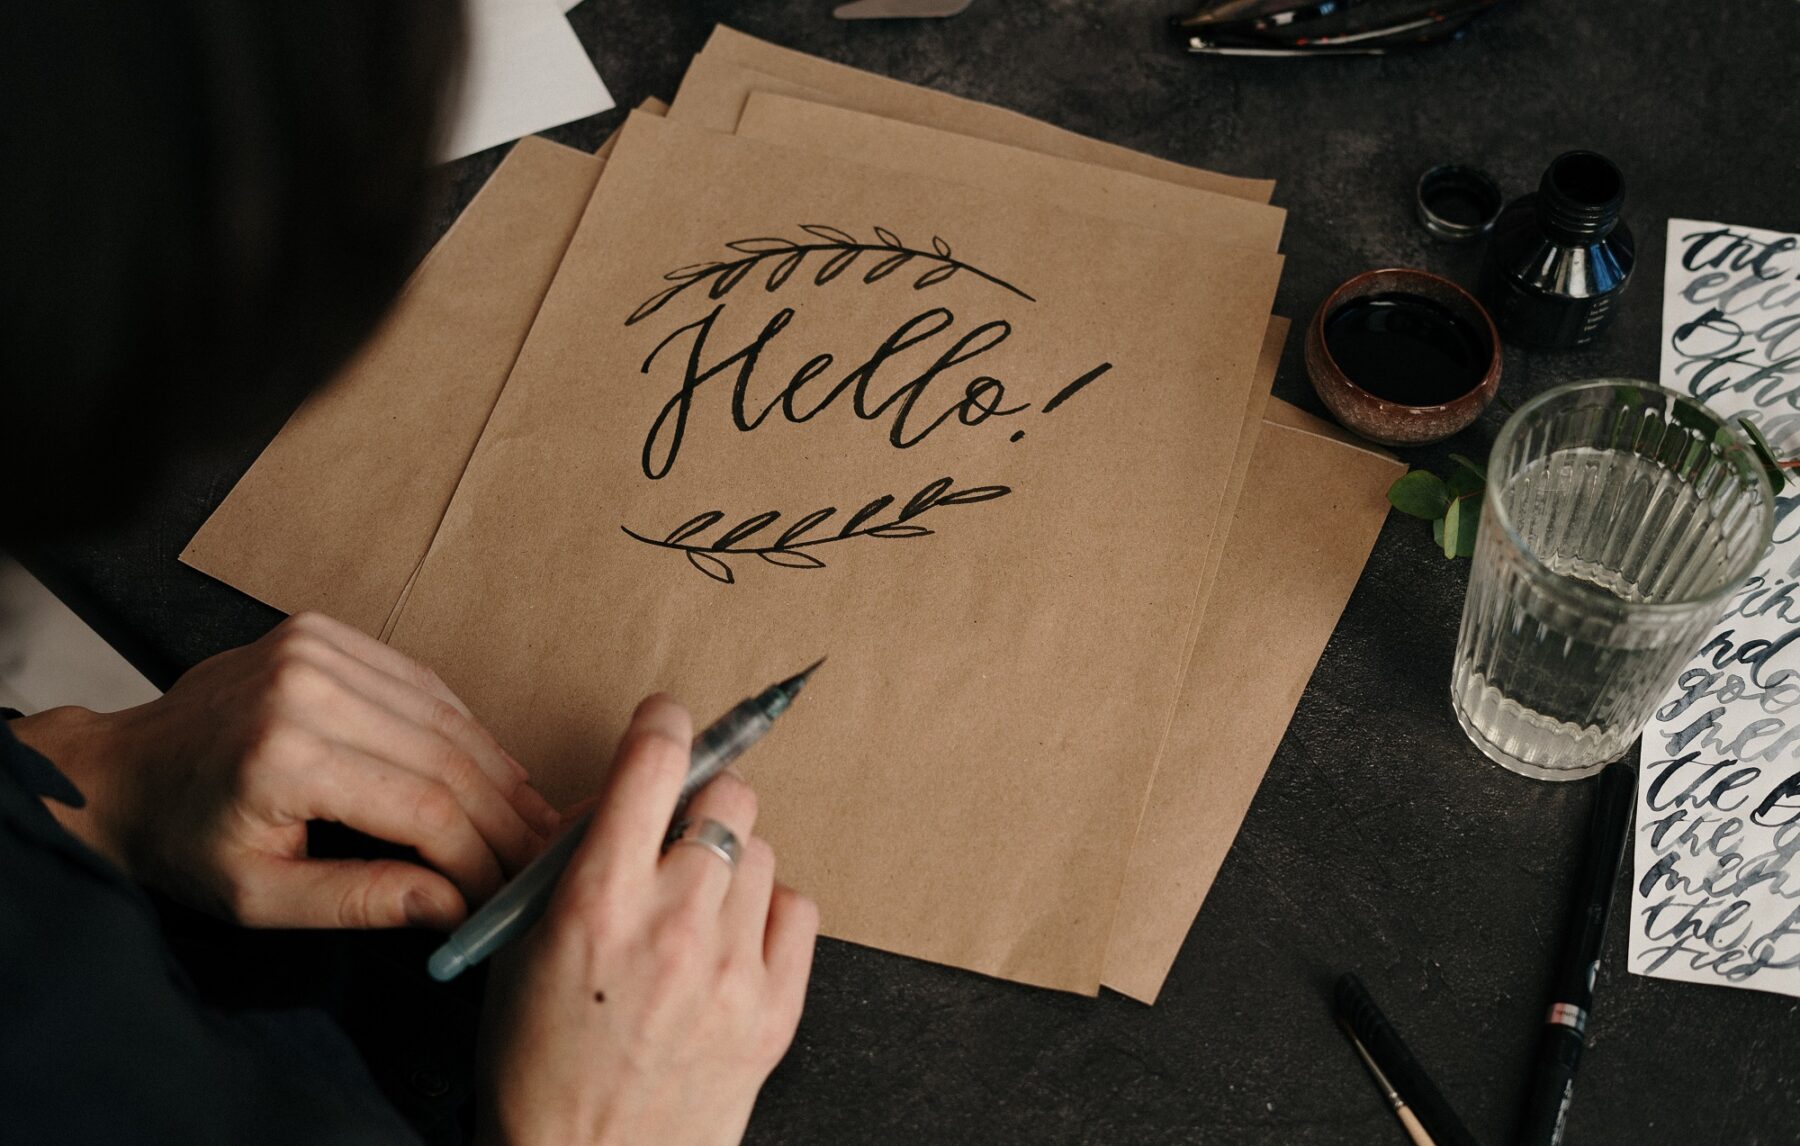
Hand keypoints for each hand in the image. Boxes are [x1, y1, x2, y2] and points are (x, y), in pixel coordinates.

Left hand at [11, 611, 558, 928]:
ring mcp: (315, 648)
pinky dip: (463, 728)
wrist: (121, 771)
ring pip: (445, 714)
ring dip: (496, 771)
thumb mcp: (260, 898)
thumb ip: (361, 901)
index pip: (423, 805)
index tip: (503, 894)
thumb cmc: (182, 843)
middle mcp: (304, 686)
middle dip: (502, 816)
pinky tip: (491, 770)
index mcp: (283, 756)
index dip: (478, 855)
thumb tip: (454, 906)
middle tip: (538, 858)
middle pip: (445, 755)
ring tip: (529, 820)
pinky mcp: (322, 632)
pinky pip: (421, 682)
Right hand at [476, 694, 817, 1145]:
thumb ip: (575, 862)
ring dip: (732, 862)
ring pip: (764, 850)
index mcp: (596, 901)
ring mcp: (733, 967)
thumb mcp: (523, 947)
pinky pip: (798, 907)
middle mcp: (673, 923)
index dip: (665, 722)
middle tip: (682, 829)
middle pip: (728, 796)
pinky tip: (731, 942)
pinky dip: (769, 912)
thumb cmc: (539, 1065)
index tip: (667, 719)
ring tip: (696, 908)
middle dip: (703, 800)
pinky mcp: (776, 1007)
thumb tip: (626, 798)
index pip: (653, 762)